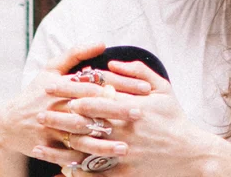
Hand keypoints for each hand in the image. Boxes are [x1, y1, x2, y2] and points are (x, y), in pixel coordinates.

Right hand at [0, 43, 153, 162]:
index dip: (120, 86)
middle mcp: (58, 107)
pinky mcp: (47, 147)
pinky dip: (84, 159)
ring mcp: (52, 129)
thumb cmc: (37, 92)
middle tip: (140, 114)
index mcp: (63, 87)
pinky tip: (102, 163)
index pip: (96, 85)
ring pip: (81, 137)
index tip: (144, 89)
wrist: (9, 123)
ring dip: (103, 144)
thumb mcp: (52, 68)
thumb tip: (102, 43)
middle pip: (91, 110)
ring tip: (125, 147)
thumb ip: (76, 53)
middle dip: (116, 112)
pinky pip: (68, 155)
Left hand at [36, 60, 219, 176]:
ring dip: (60, 147)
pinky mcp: (125, 172)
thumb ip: (139, 72)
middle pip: (84, 122)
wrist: (191, 153)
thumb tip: (113, 63)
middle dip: (59, 118)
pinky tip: (60, 170)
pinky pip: (95, 174)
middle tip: (39, 114)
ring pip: (84, 149)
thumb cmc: (176, 119)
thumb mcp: (164, 90)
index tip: (52, 87)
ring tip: (40, 144)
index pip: (95, 96)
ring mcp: (124, 153)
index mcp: (133, 107)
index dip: (71, 91)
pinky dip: (75, 174)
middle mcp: (125, 130)